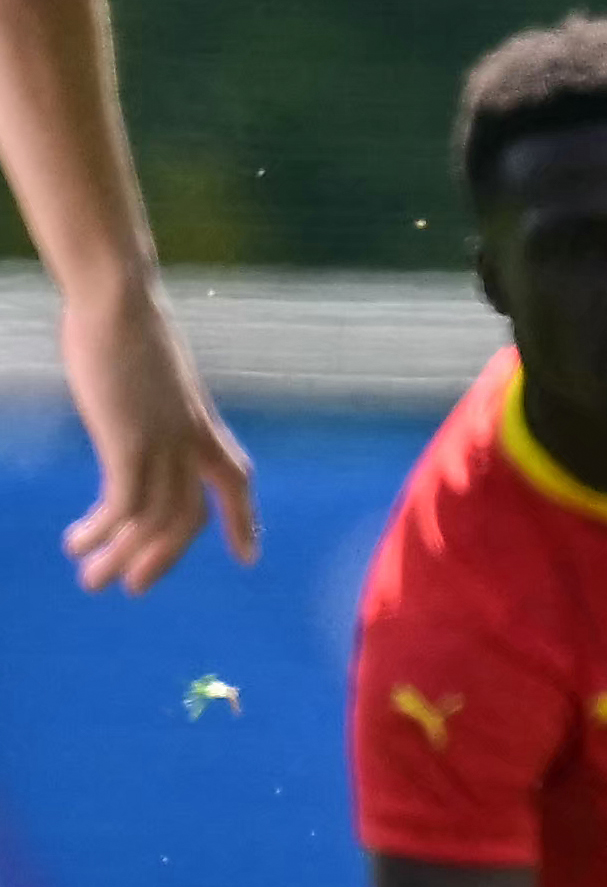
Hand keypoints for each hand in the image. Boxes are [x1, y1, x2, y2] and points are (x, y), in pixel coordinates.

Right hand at [55, 282, 255, 592]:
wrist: (118, 300)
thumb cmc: (124, 327)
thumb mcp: (150, 374)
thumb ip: (152, 402)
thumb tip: (137, 405)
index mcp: (200, 422)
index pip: (235, 479)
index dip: (244, 520)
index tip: (248, 557)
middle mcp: (189, 438)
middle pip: (192, 516)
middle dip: (164, 556)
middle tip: (135, 587)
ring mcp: (163, 442)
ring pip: (155, 521)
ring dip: (122, 556)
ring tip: (91, 579)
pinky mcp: (130, 442)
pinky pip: (123, 507)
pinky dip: (102, 532)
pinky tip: (78, 542)